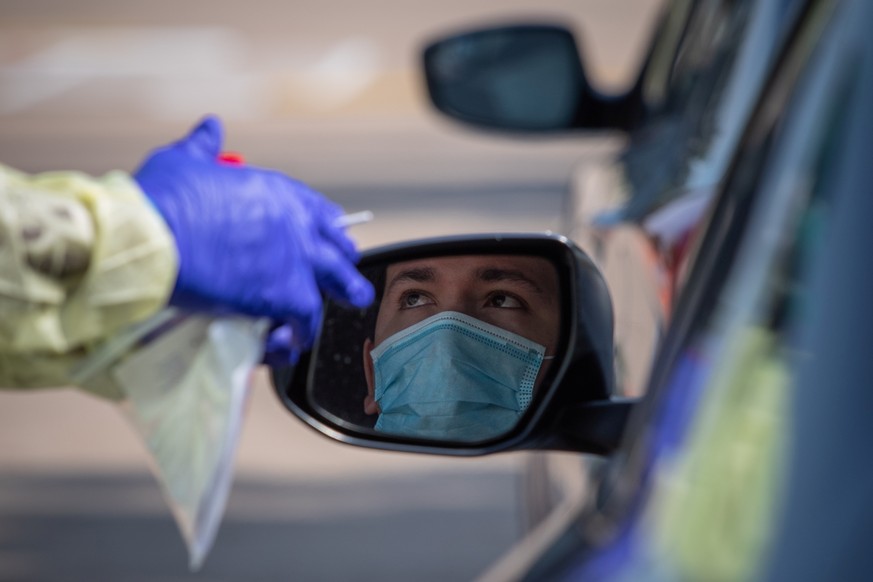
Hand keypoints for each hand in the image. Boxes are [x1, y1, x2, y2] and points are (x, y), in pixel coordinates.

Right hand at [134, 115, 373, 356]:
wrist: (154, 238)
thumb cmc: (163, 200)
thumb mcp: (185, 161)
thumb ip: (204, 147)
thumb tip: (210, 127)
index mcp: (277, 193)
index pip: (320, 213)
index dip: (327, 229)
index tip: (331, 238)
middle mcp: (296, 227)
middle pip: (338, 254)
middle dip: (343, 271)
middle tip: (347, 286)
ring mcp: (294, 263)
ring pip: (329, 292)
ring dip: (319, 310)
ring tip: (310, 328)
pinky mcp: (283, 297)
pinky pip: (303, 324)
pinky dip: (294, 337)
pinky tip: (285, 344)